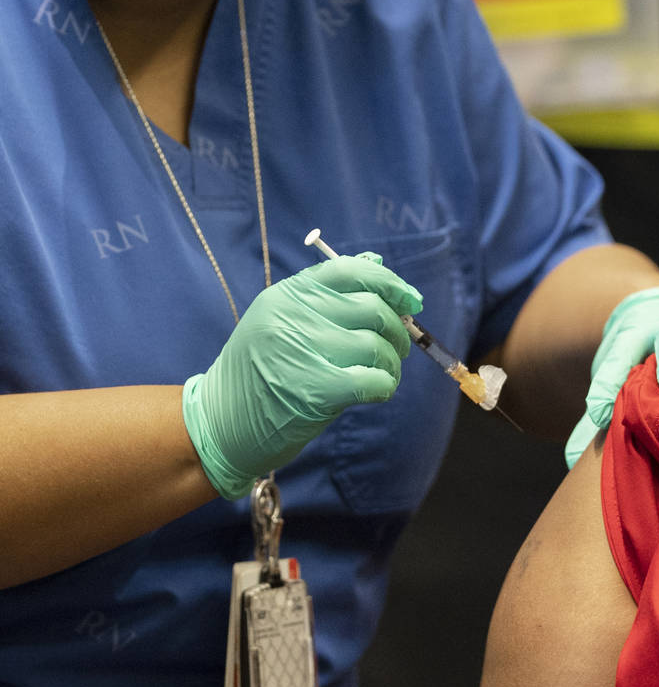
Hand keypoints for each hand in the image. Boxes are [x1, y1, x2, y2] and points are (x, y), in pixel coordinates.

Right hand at [182, 253, 421, 498]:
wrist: (220, 424)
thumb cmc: (262, 370)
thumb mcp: (284, 321)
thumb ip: (330, 294)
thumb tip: (377, 262)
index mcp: (288, 294)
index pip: (351, 270)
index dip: (390, 282)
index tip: (411, 300)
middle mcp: (293, 316)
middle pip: (373, 308)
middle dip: (398, 329)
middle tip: (398, 346)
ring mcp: (302, 352)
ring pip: (377, 345)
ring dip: (392, 362)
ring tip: (384, 372)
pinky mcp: (315, 391)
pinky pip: (373, 380)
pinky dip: (385, 386)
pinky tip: (377, 390)